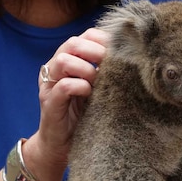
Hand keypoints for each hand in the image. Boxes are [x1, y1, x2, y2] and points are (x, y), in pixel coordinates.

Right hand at [34, 27, 108, 165]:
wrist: (62, 145)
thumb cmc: (84, 113)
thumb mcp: (98, 87)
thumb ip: (106, 70)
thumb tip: (132, 55)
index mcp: (68, 59)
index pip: (85, 35)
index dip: (103, 38)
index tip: (119, 50)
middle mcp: (55, 68)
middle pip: (72, 43)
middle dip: (95, 50)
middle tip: (109, 64)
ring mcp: (49, 84)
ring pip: (63, 60)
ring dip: (86, 68)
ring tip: (97, 81)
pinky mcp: (49, 102)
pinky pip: (63, 86)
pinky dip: (80, 86)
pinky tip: (89, 93)